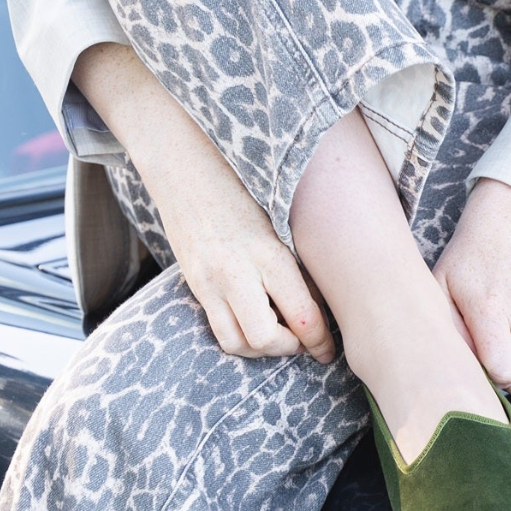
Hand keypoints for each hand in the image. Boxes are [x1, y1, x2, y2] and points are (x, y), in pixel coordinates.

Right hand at [72, 41, 333, 361]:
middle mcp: (236, 270)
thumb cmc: (242, 181)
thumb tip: (324, 299)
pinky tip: (253, 325)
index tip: (329, 350)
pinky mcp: (193, 283)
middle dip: (290, 348)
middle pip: (268, 339)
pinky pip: (218, 331)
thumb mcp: (279, 215)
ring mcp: (210, 280)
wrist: (181, 159)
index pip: (302, 315)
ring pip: (239, 343)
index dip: (319, 341)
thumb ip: (297, 257)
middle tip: (303, 340)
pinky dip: (240, 340)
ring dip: (263, 349)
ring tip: (278, 334)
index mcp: (268, 250)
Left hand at [433, 180, 510, 394]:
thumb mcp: (441, 288)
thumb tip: (466, 370)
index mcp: (492, 308)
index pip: (505, 372)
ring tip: (508, 330)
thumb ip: (450, 332)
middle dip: (509, 377)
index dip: (491, 376)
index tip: (481, 360)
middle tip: (494, 353)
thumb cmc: (469, 260)